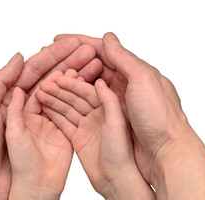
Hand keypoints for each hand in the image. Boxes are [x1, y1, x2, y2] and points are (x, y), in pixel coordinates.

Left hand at [0, 36, 102, 199]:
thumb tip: (19, 58)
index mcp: (10, 98)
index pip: (35, 71)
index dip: (53, 56)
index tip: (71, 44)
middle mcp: (29, 108)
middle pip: (53, 80)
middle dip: (71, 63)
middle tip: (89, 51)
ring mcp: (44, 122)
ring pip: (64, 96)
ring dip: (80, 80)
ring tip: (96, 65)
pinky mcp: (55, 137)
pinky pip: (70, 116)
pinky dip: (82, 103)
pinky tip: (93, 89)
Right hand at [36, 74, 133, 194]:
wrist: (116, 179)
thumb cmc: (122, 152)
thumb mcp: (118, 123)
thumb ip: (109, 100)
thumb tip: (99, 81)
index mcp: (110, 108)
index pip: (88, 91)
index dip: (72, 83)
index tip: (58, 77)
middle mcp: (98, 115)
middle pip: (76, 99)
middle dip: (60, 91)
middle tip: (44, 85)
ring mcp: (87, 127)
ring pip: (68, 110)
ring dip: (54, 102)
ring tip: (39, 93)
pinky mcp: (79, 139)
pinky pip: (64, 124)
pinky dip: (54, 116)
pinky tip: (43, 108)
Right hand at [55, 33, 189, 183]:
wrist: (163, 157)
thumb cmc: (160, 118)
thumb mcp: (144, 80)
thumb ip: (124, 59)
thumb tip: (108, 38)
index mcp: (130, 78)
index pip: (101, 56)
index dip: (80, 46)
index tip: (60, 39)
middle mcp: (117, 94)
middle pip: (85, 77)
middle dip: (65, 70)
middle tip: (45, 62)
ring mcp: (105, 114)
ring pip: (76, 97)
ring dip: (58, 91)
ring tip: (41, 85)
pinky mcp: (96, 132)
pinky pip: (73, 118)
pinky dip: (59, 111)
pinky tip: (47, 105)